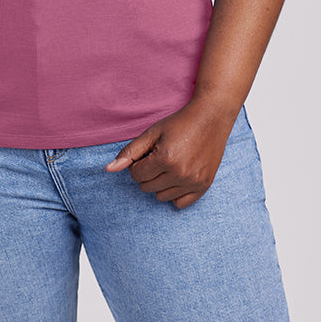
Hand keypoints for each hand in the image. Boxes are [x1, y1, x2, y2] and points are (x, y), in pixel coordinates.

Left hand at [105, 100, 235, 208]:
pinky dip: (175, 193)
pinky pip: (179, 203)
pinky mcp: (204, 186)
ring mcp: (194, 181)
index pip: (136, 175)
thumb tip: (109, 169)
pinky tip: (178, 176)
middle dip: (147, 173)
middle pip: (147, 187)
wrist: (211, 118)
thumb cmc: (179, 123)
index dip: (138, 163)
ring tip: (169, 165)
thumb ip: (130, 152)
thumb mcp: (152, 133)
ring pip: (161, 197)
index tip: (147, 153)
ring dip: (160, 183)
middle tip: (158, 157)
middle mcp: (180, 173)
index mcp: (165, 158)